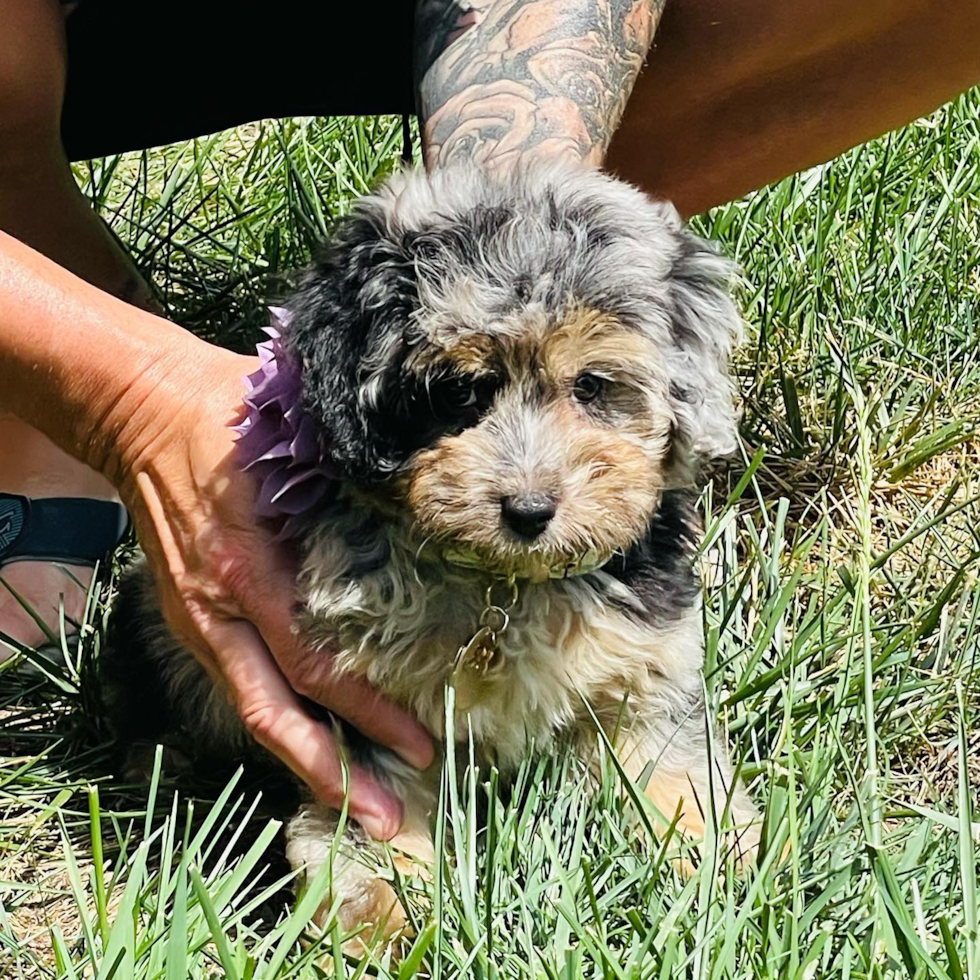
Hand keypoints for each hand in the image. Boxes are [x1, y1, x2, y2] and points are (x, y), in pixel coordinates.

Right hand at [111, 335, 433, 839]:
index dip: (365, 713)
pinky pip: (240, 683)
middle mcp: (218, 607)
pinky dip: (281, 720)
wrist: (136, 407)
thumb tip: (426, 512)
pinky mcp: (192, 614)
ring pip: (253, 710)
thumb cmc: (223, 413)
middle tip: (389, 817)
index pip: (314, 663)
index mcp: (248, 567)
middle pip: (276, 713)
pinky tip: (319, 742)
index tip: (419, 744)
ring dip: (306, 762)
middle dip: (333, 773)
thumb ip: (348, 481)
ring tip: (358, 804)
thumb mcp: (291, 438)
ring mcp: (197, 617)